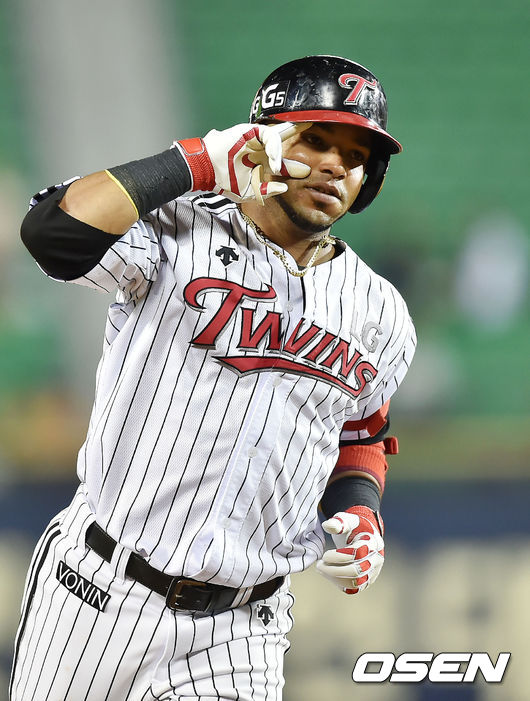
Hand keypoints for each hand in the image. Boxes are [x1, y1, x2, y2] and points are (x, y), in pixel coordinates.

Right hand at [174, 122, 311, 203]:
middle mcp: (259, 150)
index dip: (293, 167)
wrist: (208, 171)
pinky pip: (267, 134)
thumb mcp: (249, 192)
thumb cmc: (224, 181)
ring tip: (276, 165)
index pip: (281, 163)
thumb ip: (267, 191)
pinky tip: (272, 156)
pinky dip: (272, 145)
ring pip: (276, 137)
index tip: (307, 172)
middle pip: (282, 141)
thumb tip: (284, 187)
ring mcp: (255, 140)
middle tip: (310, 129)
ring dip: (279, 153)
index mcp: (259, 164)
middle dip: (296, 135)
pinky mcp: (249, 131)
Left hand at [316, 506, 384, 594]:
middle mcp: (376, 559)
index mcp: (373, 542)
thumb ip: (338, 522)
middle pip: (357, 571)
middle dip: (335, 570)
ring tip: (321, 568)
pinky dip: (339, 583)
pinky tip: (327, 574)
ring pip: (356, 583)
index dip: (339, 556)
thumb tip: (327, 525)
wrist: (363, 534)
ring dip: (335, 578)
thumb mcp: (346, 520)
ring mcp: (373, 571)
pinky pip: (354, 588)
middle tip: (319, 565)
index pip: (358, 554)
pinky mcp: (367, 580)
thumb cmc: (353, 526)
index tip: (324, 555)